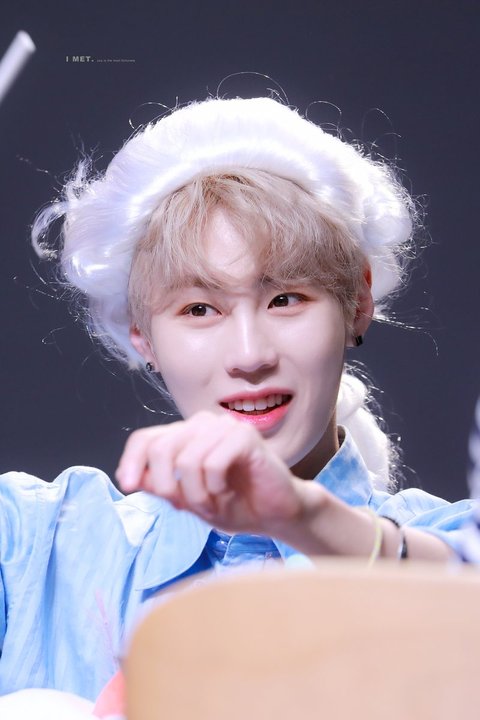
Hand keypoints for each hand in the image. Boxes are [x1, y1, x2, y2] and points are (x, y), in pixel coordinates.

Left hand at [116, 411, 307, 535]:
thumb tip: (129, 477)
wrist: (277, 513)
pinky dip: (215, 487)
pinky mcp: (244, 435)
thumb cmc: (236, 504)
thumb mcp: (189, 500)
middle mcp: (202, 424)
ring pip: (186, 461)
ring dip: (196, 494)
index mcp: (186, 435)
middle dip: (165, 486)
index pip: (146, 438)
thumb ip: (161, 486)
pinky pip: (212, 463)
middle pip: (160, 448)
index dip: (130, 461)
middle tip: (183, 506)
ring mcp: (224, 426)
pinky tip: (227, 491)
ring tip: (212, 503)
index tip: (127, 487)